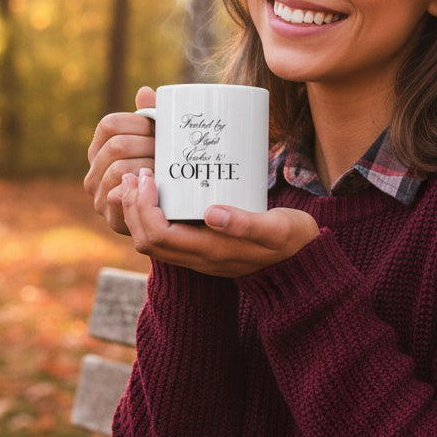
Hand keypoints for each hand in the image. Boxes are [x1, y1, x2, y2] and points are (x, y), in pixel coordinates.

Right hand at [84, 86, 156, 235]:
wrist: (172, 219)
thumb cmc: (164, 176)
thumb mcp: (158, 145)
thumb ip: (151, 119)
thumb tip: (144, 92)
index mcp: (101, 149)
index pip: (109, 124)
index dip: (136, 123)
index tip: (159, 129)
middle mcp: (94, 172)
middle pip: (116, 146)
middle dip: (147, 146)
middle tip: (170, 151)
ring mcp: (99, 196)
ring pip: (119, 169)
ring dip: (147, 167)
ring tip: (168, 169)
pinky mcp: (111, 218)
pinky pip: (118, 197)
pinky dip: (138, 191)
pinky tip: (156, 189)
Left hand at [122, 168, 319, 277]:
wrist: (304, 263)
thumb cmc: (293, 240)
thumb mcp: (277, 228)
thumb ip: (246, 223)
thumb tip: (211, 212)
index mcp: (211, 252)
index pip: (158, 236)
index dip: (143, 207)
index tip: (148, 176)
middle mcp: (198, 259)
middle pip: (146, 240)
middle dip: (132, 206)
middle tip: (135, 173)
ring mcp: (199, 256)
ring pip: (152, 241)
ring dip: (138, 211)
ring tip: (139, 180)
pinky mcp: (203, 247)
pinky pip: (164, 237)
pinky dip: (151, 215)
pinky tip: (158, 193)